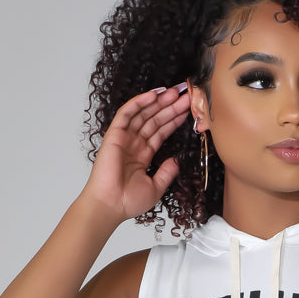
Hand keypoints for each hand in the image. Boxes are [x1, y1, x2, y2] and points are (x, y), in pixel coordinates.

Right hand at [84, 82, 191, 221]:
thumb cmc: (128, 201)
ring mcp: (124, 138)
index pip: (161, 132)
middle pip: (155, 120)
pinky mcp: (114, 135)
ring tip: (174, 92)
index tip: (188, 109)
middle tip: (185, 94)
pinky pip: (127, 114)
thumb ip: (166, 173)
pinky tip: (154, 95)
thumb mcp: (156, 188)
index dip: (174, 120)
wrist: (110, 205)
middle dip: (170, 107)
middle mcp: (133, 144)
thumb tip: (176, 161)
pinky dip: (139, 102)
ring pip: (143, 114)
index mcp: (142, 155)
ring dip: (158, 102)